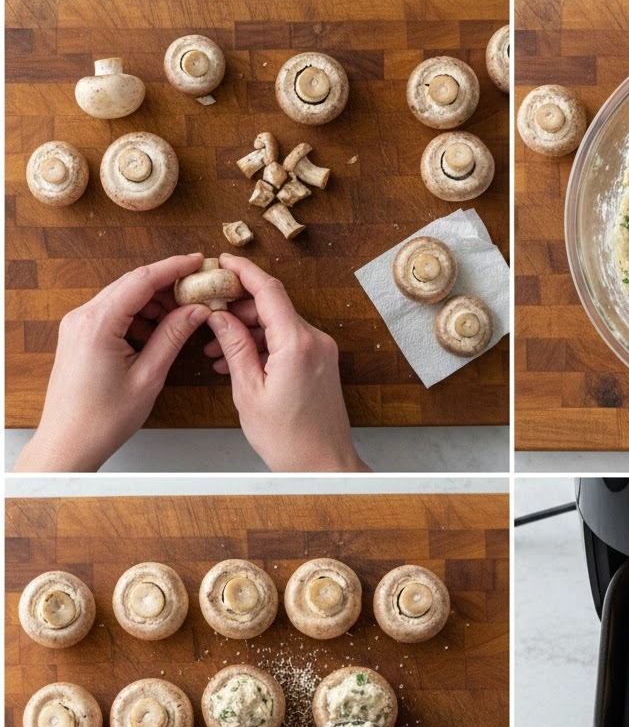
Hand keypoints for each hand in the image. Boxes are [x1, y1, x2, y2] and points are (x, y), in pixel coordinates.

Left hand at [12, 253, 210, 470]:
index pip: (141, 280)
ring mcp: (78, 325)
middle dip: (167, 285)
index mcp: (98, 324)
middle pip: (131, 285)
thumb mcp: (148, 376)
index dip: (173, 267)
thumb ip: (173, 337)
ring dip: (154, 303)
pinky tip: (159, 332)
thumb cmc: (104, 417)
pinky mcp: (79, 335)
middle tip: (199, 292)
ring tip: (183, 318)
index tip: (198, 261)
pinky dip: (139, 316)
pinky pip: (113, 314)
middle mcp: (82, 317)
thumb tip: (196, 311)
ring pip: (123, 298)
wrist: (69, 441)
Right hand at [203, 254, 368, 471]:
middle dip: (236, 308)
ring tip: (215, 350)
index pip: (269, 290)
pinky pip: (288, 341)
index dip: (243, 271)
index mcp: (297, 344)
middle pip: (272, 306)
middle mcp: (315, 341)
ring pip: (278, 324)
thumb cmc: (288, 438)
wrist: (323, 465)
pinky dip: (263, 345)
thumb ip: (234, 347)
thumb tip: (217, 316)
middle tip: (206, 315)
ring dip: (246, 331)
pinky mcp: (321, 363)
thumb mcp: (248, 390)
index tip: (222, 261)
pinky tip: (237, 362)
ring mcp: (322, 351)